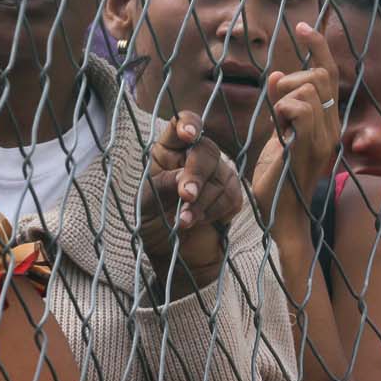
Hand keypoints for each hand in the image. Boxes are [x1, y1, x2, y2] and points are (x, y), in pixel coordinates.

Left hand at [140, 111, 245, 296]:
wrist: (174, 256)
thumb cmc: (155, 224)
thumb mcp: (148, 205)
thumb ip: (163, 186)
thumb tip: (184, 178)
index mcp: (168, 151)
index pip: (182, 125)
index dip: (188, 124)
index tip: (188, 135)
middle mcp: (194, 158)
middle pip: (206, 150)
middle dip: (196, 174)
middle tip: (186, 196)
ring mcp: (216, 175)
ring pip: (221, 177)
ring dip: (203, 203)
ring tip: (185, 222)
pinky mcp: (231, 195)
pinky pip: (232, 197)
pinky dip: (214, 212)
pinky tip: (200, 223)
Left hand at [251, 20, 340, 223]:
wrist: (279, 216)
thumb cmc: (277, 179)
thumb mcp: (278, 134)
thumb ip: (281, 105)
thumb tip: (276, 75)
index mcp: (326, 123)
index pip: (328, 73)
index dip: (317, 46)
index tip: (301, 25)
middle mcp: (331, 128)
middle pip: (317, 76)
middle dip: (290, 83)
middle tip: (277, 112)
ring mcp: (324, 138)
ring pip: (308, 88)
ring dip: (284, 100)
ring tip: (279, 127)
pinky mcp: (310, 148)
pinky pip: (301, 108)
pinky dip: (283, 110)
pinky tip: (279, 130)